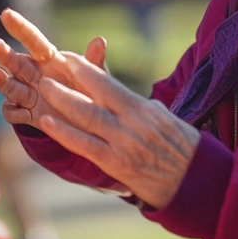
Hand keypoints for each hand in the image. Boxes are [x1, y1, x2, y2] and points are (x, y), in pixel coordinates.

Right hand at [0, 9, 106, 127]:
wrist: (87, 123)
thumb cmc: (90, 92)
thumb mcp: (95, 78)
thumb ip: (94, 61)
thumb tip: (100, 40)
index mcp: (50, 61)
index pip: (34, 41)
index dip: (20, 27)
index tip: (6, 14)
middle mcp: (35, 75)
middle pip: (17, 63)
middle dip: (5, 54)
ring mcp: (30, 95)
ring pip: (11, 86)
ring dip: (2, 80)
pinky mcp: (28, 115)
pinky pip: (14, 112)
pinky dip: (14, 112)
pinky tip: (18, 112)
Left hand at [0, 10, 199, 208]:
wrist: (195, 181)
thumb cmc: (183, 148)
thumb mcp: (165, 118)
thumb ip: (142, 107)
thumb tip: (125, 98)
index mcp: (142, 108)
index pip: (107, 82)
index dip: (85, 69)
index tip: (67, 57)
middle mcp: (131, 122)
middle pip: (93, 94)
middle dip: (68, 79)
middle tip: (46, 67)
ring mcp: (122, 143)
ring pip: (86, 116)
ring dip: (61, 100)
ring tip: (42, 86)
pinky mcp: (116, 164)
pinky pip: (84, 145)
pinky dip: (63, 133)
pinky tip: (46, 123)